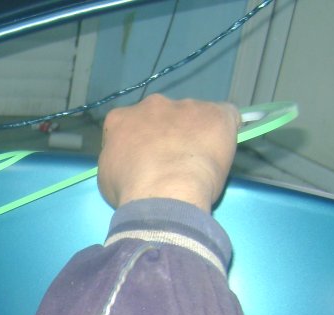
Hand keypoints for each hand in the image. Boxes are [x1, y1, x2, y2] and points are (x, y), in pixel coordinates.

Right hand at [97, 94, 239, 211]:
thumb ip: (120, 161)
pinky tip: (220, 152)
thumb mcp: (108, 177)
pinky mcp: (217, 112)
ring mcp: (186, 105)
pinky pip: (224, 117)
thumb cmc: (131, 190)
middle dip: (167, 135)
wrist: (166, 191)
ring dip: (195, 134)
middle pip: (162, 117)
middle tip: (171, 164)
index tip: (142, 162)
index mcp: (121, 118)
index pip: (127, 125)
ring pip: (193, 116)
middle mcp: (152, 104)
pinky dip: (224, 132)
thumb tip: (132, 163)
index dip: (137, 144)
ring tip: (197, 164)